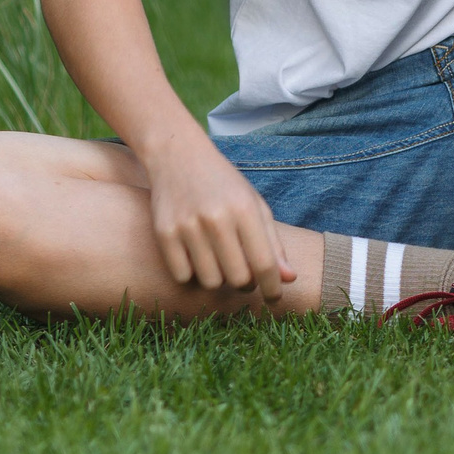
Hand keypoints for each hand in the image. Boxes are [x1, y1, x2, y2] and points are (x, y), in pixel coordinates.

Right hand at [137, 124, 291, 302]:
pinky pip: (182, 276)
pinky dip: (191, 274)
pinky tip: (196, 257)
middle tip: (244, 275)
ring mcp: (188, 226)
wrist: (178, 156)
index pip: (265, 264)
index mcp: (245, 209)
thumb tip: (289, 279)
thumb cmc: (224, 183)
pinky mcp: (164, 232)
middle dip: (245, 284)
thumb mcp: (254, 204)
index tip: (275, 297)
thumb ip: (273, 242)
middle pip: (238, 279)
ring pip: (210, 281)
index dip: (273, 288)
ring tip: (219, 263)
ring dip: (218, 279)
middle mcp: (217, 218)